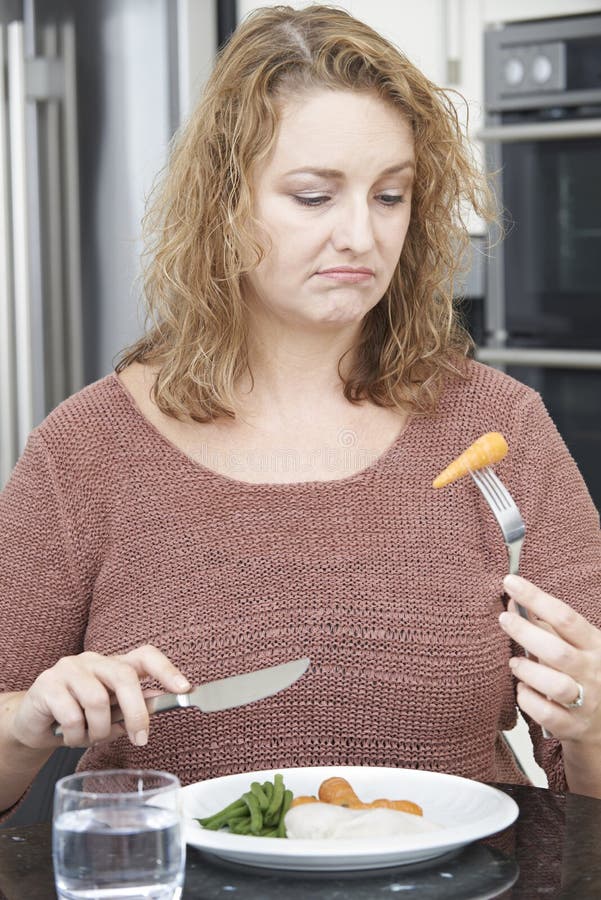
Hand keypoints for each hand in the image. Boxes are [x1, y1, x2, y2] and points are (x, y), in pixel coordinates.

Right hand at [9, 645, 189, 750]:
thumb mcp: (110, 715)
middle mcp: (94, 660)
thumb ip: (131, 709)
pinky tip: (71, 738)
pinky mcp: (47, 684)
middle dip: (137, 712)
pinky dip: (76, 736)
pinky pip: (71, 715)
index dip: (166, 669)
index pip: (145, 655)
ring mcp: (69, 668)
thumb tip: (156, 705)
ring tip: (91, 739)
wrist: (35, 723)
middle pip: (124, 676)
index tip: (185, 688)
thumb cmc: (79, 717)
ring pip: (97, 700)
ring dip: (99, 730)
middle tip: (141, 739)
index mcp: (114, 665)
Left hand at [499, 574, 600, 742]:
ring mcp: (586, 701)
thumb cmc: (582, 673)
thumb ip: (545, 625)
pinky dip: (529, 700)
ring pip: (556, 685)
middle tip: (504, 620)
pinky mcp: (574, 726)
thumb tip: (513, 599)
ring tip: (514, 663)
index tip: (511, 582)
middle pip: (559, 652)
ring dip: (528, 671)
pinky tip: (522, 690)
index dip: (536, 598)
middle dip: (526, 633)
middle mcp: (593, 672)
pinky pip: (548, 714)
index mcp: (595, 645)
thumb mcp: (574, 644)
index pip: (566, 617)